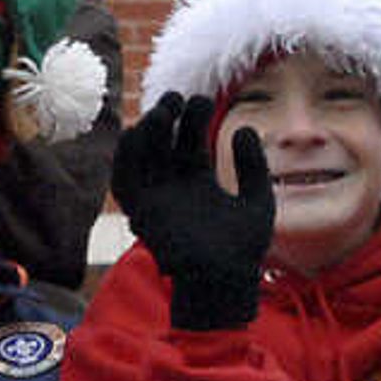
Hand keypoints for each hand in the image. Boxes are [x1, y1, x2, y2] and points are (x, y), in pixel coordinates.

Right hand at [110, 91, 272, 330]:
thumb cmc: (243, 248)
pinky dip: (124, 156)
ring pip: (140, 155)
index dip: (191, 116)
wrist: (224, 282)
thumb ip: (253, 165)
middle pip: (161, 140)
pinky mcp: (140, 211)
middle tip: (176, 97)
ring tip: (162, 113)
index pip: (188, 138)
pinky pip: (123, 180)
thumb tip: (247, 127)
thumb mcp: (257, 200)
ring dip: (144, 130)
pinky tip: (135, 134)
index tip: (200, 100)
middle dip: (165, 115)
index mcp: (197, 180)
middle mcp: (172, 184)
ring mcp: (155, 197)